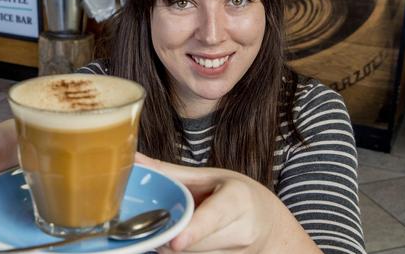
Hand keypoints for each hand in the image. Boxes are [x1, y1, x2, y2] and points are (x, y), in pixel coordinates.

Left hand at [135, 153, 277, 252]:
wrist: (270, 225)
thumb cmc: (237, 195)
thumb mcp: (210, 177)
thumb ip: (171, 173)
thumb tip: (135, 160)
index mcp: (237, 199)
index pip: (213, 217)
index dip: (194, 230)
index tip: (176, 242)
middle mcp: (242, 230)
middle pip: (194, 241)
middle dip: (170, 233)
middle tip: (158, 220)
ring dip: (174, 245)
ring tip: (179, 226)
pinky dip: (184, 252)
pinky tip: (187, 239)